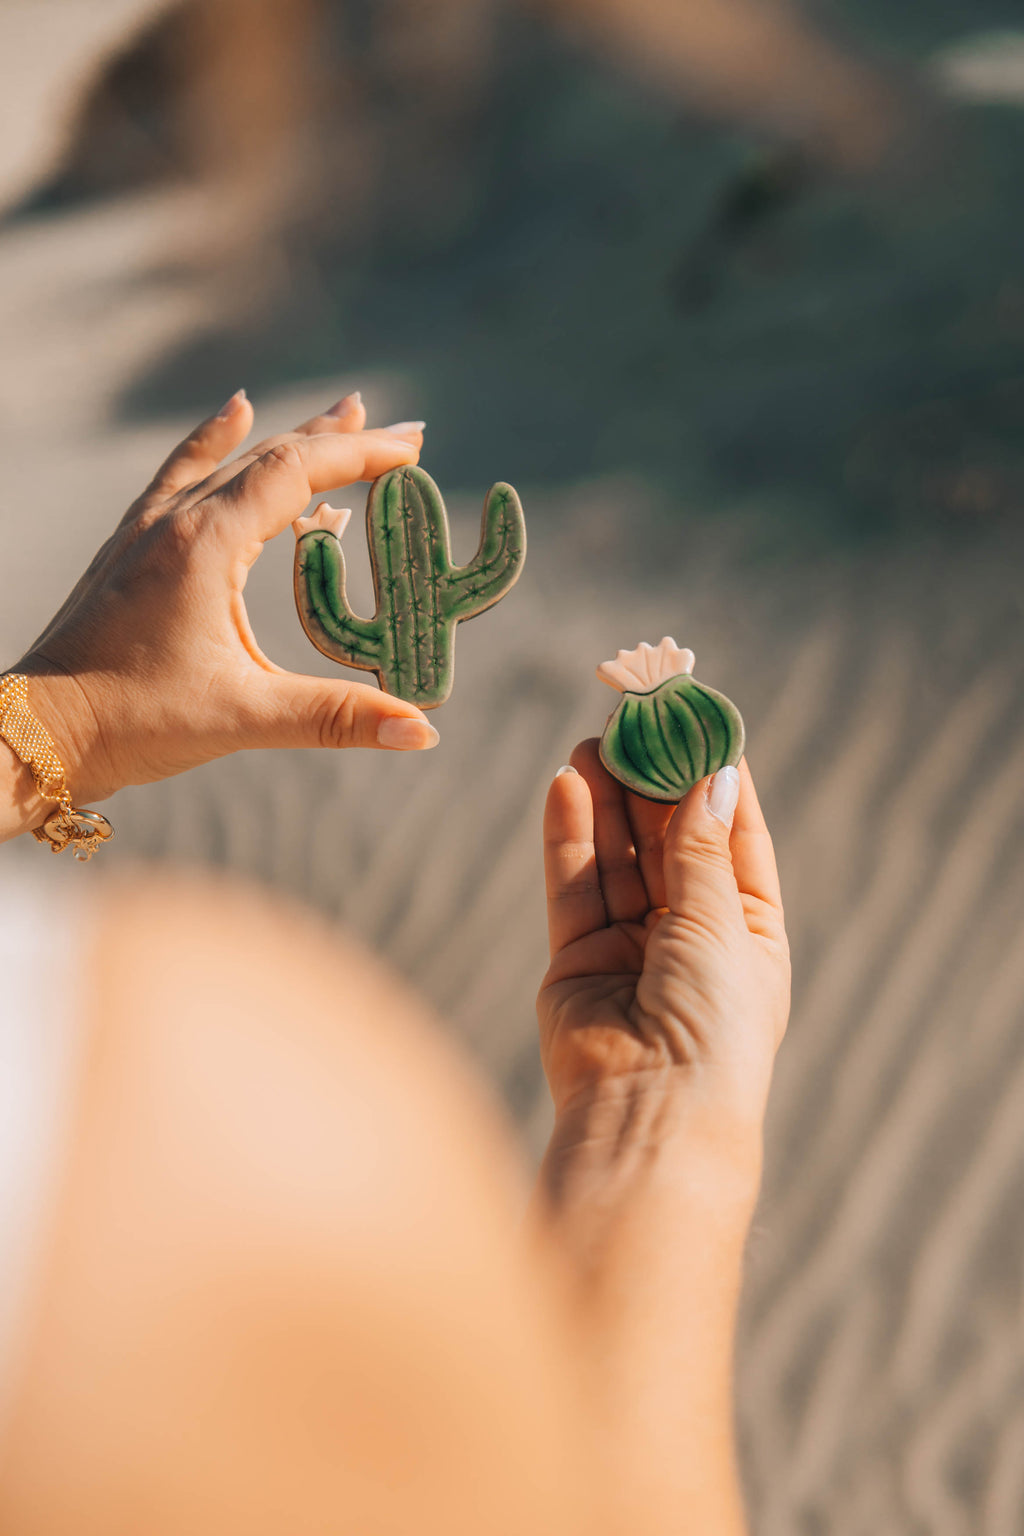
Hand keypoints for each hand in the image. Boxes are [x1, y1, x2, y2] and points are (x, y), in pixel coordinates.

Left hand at [10, 390, 436, 807]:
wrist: (39, 732)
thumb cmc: (132, 721)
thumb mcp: (243, 717)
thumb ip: (335, 717)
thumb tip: (421, 729)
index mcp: (205, 544)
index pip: (297, 473)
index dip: (361, 455)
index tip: (413, 450)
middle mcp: (176, 521)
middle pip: (271, 455)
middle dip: (342, 440)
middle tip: (406, 432)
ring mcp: (147, 529)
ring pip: (231, 460)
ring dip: (291, 437)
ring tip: (342, 412)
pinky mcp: (131, 547)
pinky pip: (182, 472)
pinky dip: (215, 441)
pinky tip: (232, 413)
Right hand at [539, 740, 789, 1155]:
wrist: (650, 1117)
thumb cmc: (712, 1028)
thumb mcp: (721, 925)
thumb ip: (701, 849)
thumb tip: (713, 777)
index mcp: (749, 933)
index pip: (733, 839)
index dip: (716, 782)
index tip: (699, 722)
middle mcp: (690, 936)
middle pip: (668, 841)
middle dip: (651, 782)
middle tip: (633, 720)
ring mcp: (631, 948)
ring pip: (617, 857)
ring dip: (606, 799)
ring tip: (593, 740)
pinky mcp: (578, 959)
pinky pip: (575, 886)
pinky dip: (570, 837)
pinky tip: (567, 786)